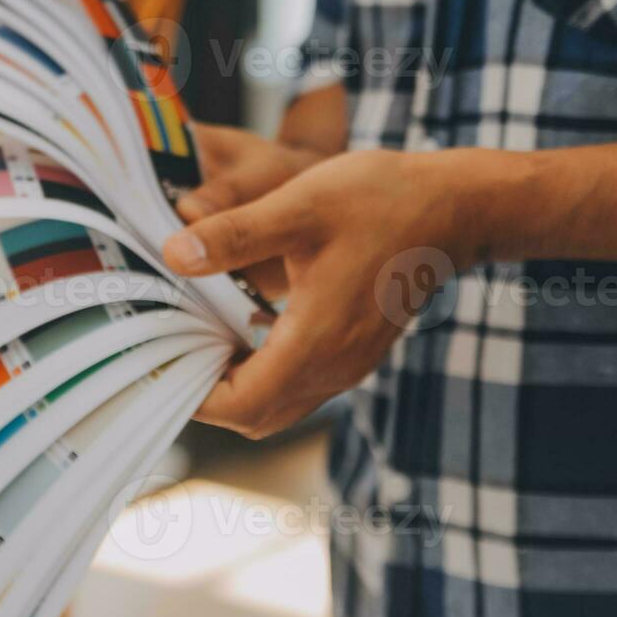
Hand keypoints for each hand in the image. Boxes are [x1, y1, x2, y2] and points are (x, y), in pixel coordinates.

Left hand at [163, 147, 527, 437]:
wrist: (452, 207)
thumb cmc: (381, 200)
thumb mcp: (300, 206)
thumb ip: (234, 234)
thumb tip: (174, 255)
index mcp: (318, 340)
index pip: (243, 404)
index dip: (195, 394)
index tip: (163, 362)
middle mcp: (336, 366)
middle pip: (257, 415)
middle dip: (210, 393)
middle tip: (175, 348)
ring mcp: (350, 365)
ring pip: (279, 405)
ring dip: (238, 385)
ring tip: (202, 337)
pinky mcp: (356, 353)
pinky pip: (300, 385)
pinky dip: (264, 372)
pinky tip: (243, 327)